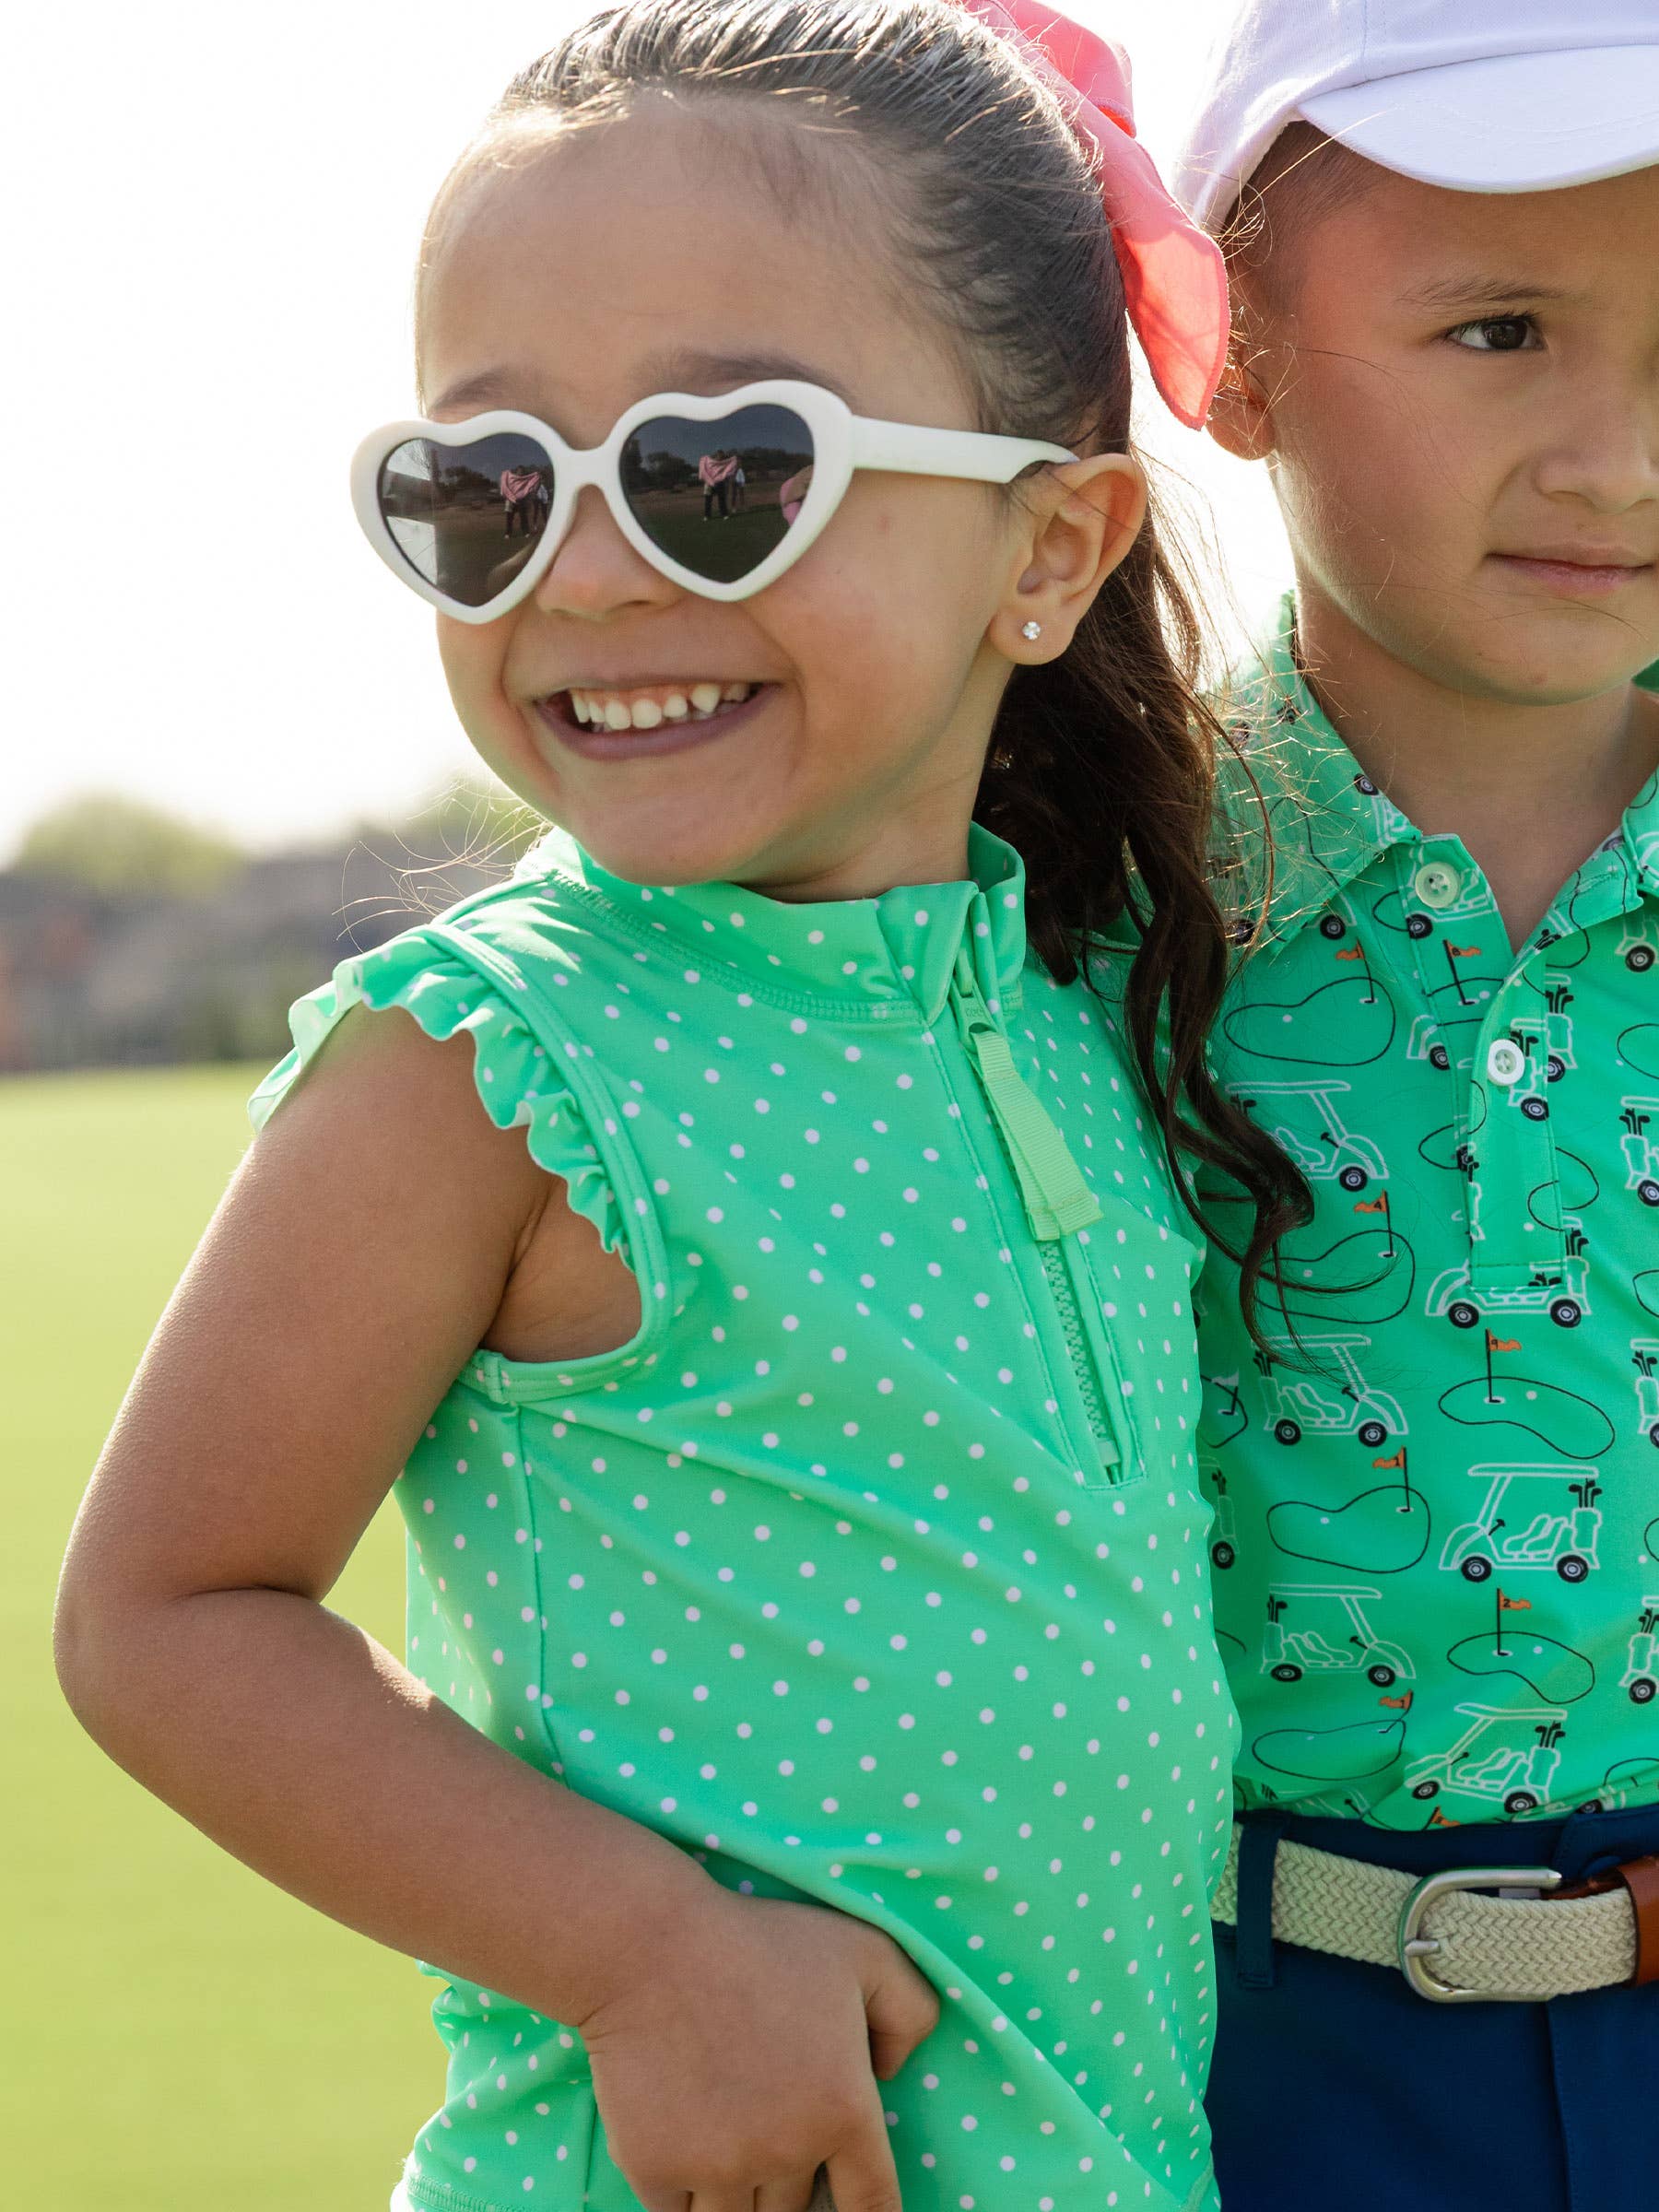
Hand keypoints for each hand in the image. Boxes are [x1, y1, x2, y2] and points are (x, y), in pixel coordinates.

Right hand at [575, 1882, 938, 2211]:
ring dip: (740, 2192)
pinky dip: (685, 2195)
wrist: (650, 1946)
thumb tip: (891, 2073)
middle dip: (791, 2182)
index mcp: (842, 2111)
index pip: (874, 2203)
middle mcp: (786, 2153)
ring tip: (729, 2141)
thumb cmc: (758, 1943)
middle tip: (772, 2131)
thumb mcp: (864, 1951)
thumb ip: (909, 2011)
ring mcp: (719, 2169)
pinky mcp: (656, 2170)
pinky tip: (686, 2150)